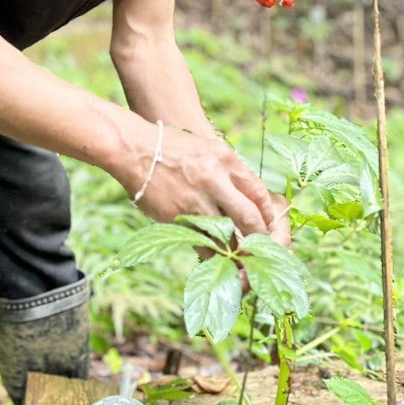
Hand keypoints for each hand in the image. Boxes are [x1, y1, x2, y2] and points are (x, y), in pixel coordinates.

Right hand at [122, 123, 289, 247]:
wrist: (135, 149)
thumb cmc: (174, 148)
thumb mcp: (209, 150)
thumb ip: (231, 172)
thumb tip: (252, 200)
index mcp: (226, 160)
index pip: (259, 193)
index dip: (267, 215)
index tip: (268, 225)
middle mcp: (214, 179)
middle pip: (249, 218)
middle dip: (260, 238)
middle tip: (263, 249)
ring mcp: (194, 200)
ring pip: (226, 235)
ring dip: (236, 249)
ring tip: (241, 256)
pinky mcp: (177, 217)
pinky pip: (202, 242)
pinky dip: (212, 251)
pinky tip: (216, 253)